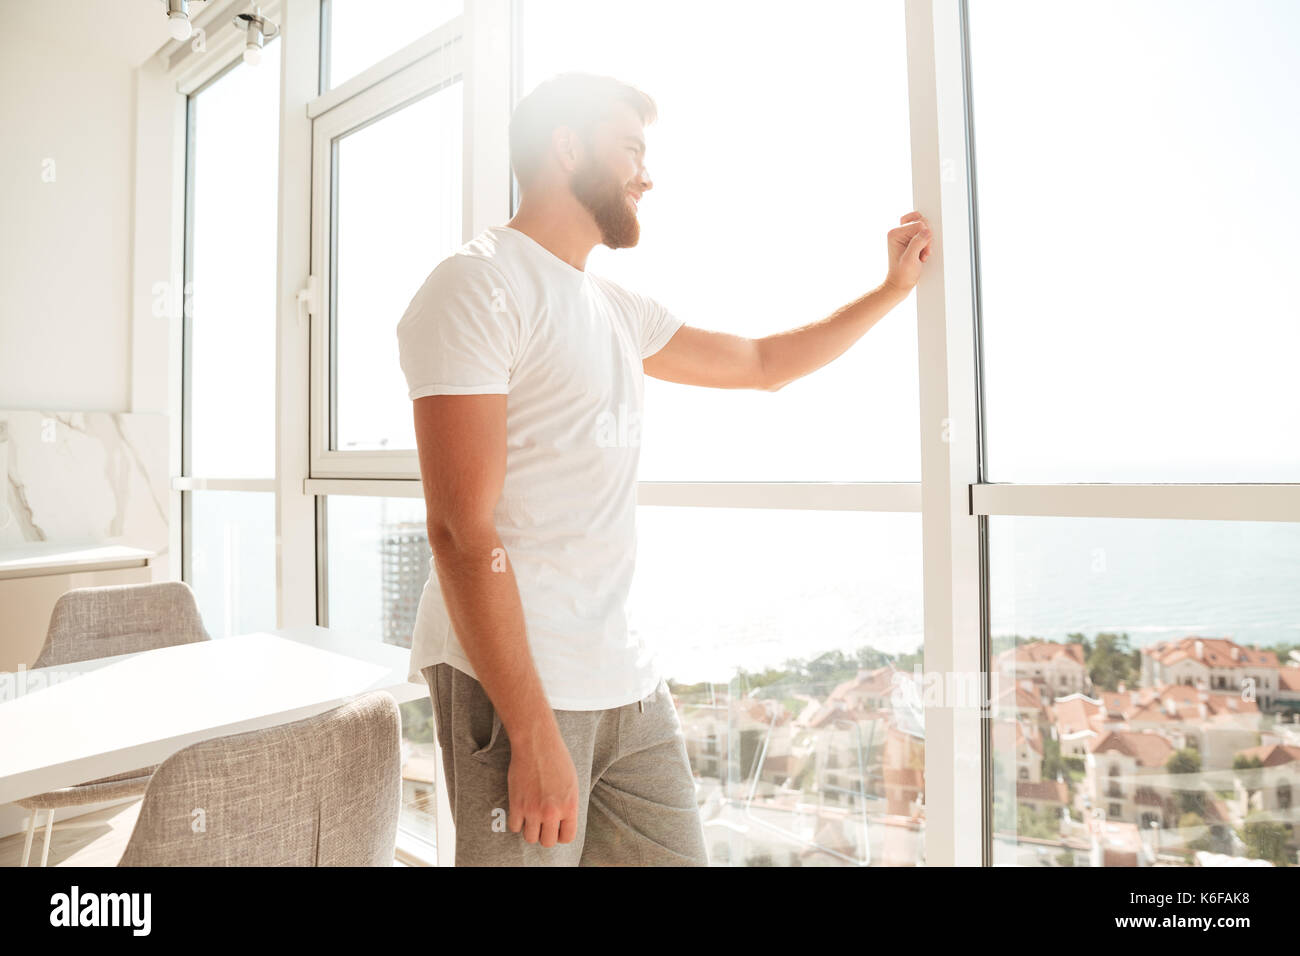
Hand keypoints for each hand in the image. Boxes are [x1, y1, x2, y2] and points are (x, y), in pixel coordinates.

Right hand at [506, 722, 580, 847]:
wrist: (536, 743)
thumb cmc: (556, 758)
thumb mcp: (572, 783)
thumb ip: (568, 805)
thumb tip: (562, 821)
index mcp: (569, 806)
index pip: (567, 837)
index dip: (561, 834)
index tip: (556, 828)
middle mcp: (552, 812)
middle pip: (547, 842)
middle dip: (545, 835)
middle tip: (543, 824)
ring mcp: (533, 810)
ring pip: (530, 838)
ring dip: (530, 830)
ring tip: (531, 818)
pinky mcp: (517, 804)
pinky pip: (515, 827)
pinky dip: (517, 822)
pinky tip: (520, 811)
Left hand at [883, 211, 932, 294]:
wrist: (899, 284)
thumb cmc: (902, 274)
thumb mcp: (910, 260)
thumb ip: (917, 243)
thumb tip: (927, 231)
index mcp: (894, 233)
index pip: (919, 224)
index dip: (925, 238)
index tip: (921, 252)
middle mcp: (897, 231)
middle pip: (921, 222)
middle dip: (926, 238)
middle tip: (921, 252)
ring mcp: (903, 235)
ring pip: (923, 226)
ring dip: (926, 240)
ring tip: (921, 253)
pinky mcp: (908, 239)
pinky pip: (922, 233)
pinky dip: (926, 242)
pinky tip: (921, 253)